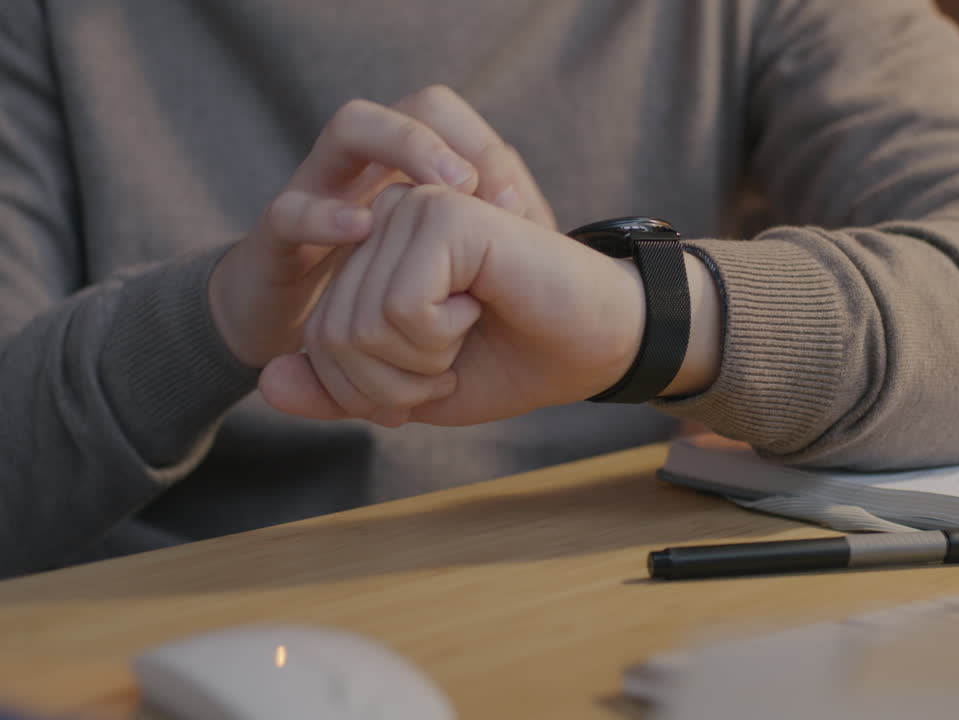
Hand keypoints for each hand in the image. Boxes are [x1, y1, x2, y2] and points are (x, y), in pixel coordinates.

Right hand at [209, 86, 554, 367]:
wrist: (322, 359)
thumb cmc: (401, 306)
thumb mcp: (456, 275)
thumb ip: (491, 243)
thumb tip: (527, 215)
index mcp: (413, 168)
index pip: (449, 117)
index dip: (485, 151)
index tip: (516, 209)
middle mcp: (371, 165)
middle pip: (408, 108)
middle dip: (446, 135)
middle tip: (472, 183)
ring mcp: (320, 192)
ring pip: (350, 130)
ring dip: (399, 147)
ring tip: (438, 193)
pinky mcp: (277, 241)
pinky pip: (290, 211)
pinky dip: (323, 216)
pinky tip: (364, 229)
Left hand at [260, 185, 722, 425]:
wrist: (600, 344)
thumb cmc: (515, 360)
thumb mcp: (412, 391)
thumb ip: (338, 390)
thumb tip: (266, 381)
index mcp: (375, 255)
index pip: (320, 344)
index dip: (370, 393)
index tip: (432, 376)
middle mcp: (386, 220)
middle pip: (332, 338)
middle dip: (392, 384)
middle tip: (451, 362)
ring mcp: (414, 209)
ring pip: (360, 327)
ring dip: (421, 361)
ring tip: (469, 327)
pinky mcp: (445, 214)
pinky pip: (398, 310)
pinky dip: (439, 336)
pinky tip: (480, 303)